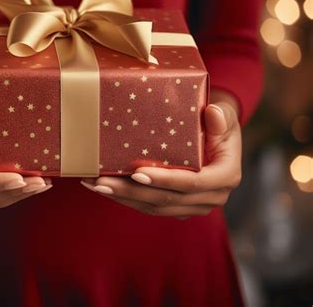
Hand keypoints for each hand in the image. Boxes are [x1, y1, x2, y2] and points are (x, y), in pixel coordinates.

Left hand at [80, 102, 241, 219]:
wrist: (216, 133)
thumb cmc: (217, 120)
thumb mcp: (223, 114)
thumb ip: (219, 116)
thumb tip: (212, 112)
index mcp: (225, 177)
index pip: (191, 183)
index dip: (164, 180)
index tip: (137, 173)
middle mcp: (212, 197)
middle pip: (167, 200)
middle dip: (132, 192)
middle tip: (103, 182)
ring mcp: (194, 205)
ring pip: (154, 207)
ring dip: (123, 197)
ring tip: (96, 185)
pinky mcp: (178, 206)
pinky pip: (150, 206)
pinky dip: (127, 198)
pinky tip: (105, 188)